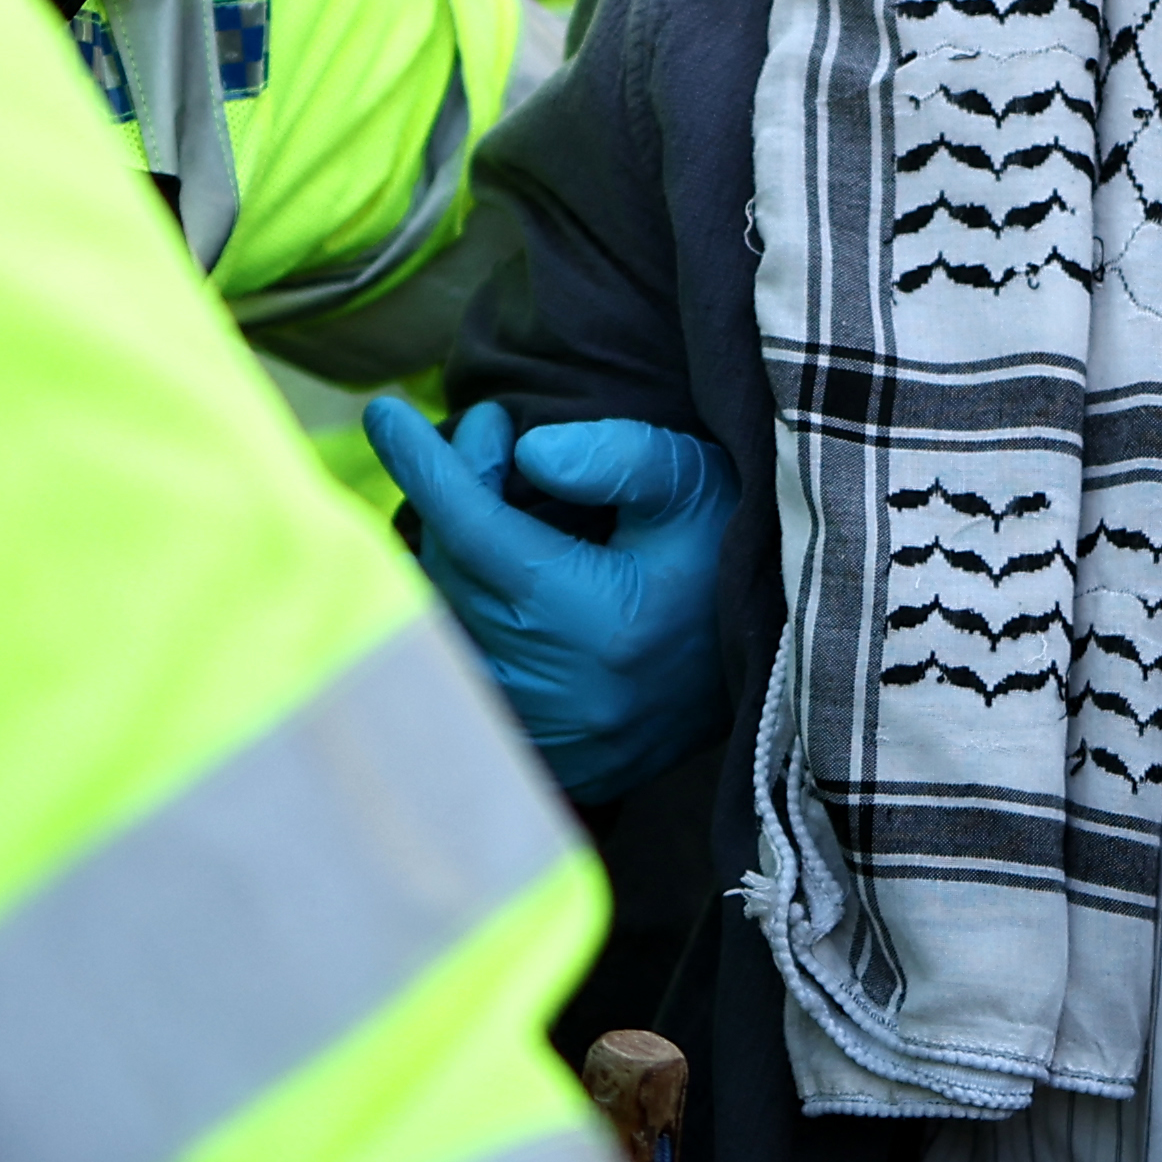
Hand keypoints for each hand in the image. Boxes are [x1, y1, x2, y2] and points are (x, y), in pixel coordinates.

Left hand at [365, 398, 735, 805]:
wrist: (776, 672)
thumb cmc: (729, 563)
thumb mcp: (696, 487)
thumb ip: (618, 456)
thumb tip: (526, 451)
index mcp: (589, 617)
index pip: (472, 527)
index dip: (423, 463)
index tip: (385, 410)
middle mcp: (550, 684)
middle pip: (452, 567)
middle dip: (456, 491)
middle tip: (491, 437)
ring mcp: (536, 728)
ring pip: (446, 616)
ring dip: (456, 550)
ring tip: (502, 500)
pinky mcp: (535, 751)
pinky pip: (461, 662)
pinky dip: (463, 607)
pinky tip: (496, 571)